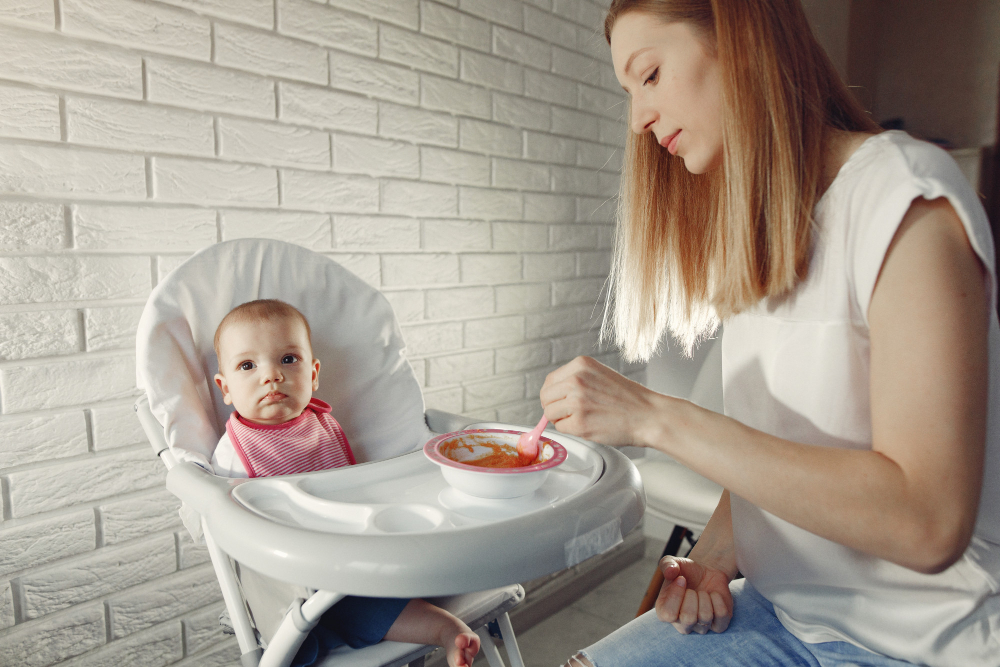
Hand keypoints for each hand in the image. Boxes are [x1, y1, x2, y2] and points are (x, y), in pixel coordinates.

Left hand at [539, 356, 661, 446]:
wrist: (649, 415)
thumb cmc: (628, 398)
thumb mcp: (599, 375)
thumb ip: (576, 380)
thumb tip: (552, 395)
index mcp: (580, 364)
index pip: (550, 381)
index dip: (553, 394)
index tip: (560, 401)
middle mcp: (576, 380)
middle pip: (545, 397)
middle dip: (554, 407)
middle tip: (570, 413)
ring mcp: (576, 401)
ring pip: (549, 413)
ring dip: (562, 419)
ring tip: (584, 418)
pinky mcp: (579, 422)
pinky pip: (561, 428)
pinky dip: (571, 430)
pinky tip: (590, 425)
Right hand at [655, 556, 732, 633]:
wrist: (706, 573)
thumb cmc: (686, 571)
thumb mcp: (673, 563)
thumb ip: (667, 564)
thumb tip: (670, 572)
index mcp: (664, 612)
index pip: (668, 614)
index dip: (676, 595)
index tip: (681, 579)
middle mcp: (682, 625)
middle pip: (688, 619)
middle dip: (692, 596)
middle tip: (693, 589)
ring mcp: (701, 627)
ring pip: (705, 617)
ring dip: (705, 597)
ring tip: (703, 592)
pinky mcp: (718, 625)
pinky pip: (722, 617)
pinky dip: (719, 601)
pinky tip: (714, 595)